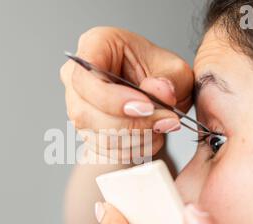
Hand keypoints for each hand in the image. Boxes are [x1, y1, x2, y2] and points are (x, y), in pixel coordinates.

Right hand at [60, 27, 192, 160]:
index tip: (146, 107)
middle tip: (164, 121)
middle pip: (85, 112)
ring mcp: (78, 105)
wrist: (158, 94)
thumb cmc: (158, 72)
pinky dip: (131, 149)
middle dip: (130, 124)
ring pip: (95, 134)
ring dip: (134, 138)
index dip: (112, 99)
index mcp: (95, 46)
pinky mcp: (86, 130)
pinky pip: (103, 149)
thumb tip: (160, 92)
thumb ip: (169, 79)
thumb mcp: (174, 69)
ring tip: (161, 128)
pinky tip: (150, 137)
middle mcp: (78, 76)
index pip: (85, 77)